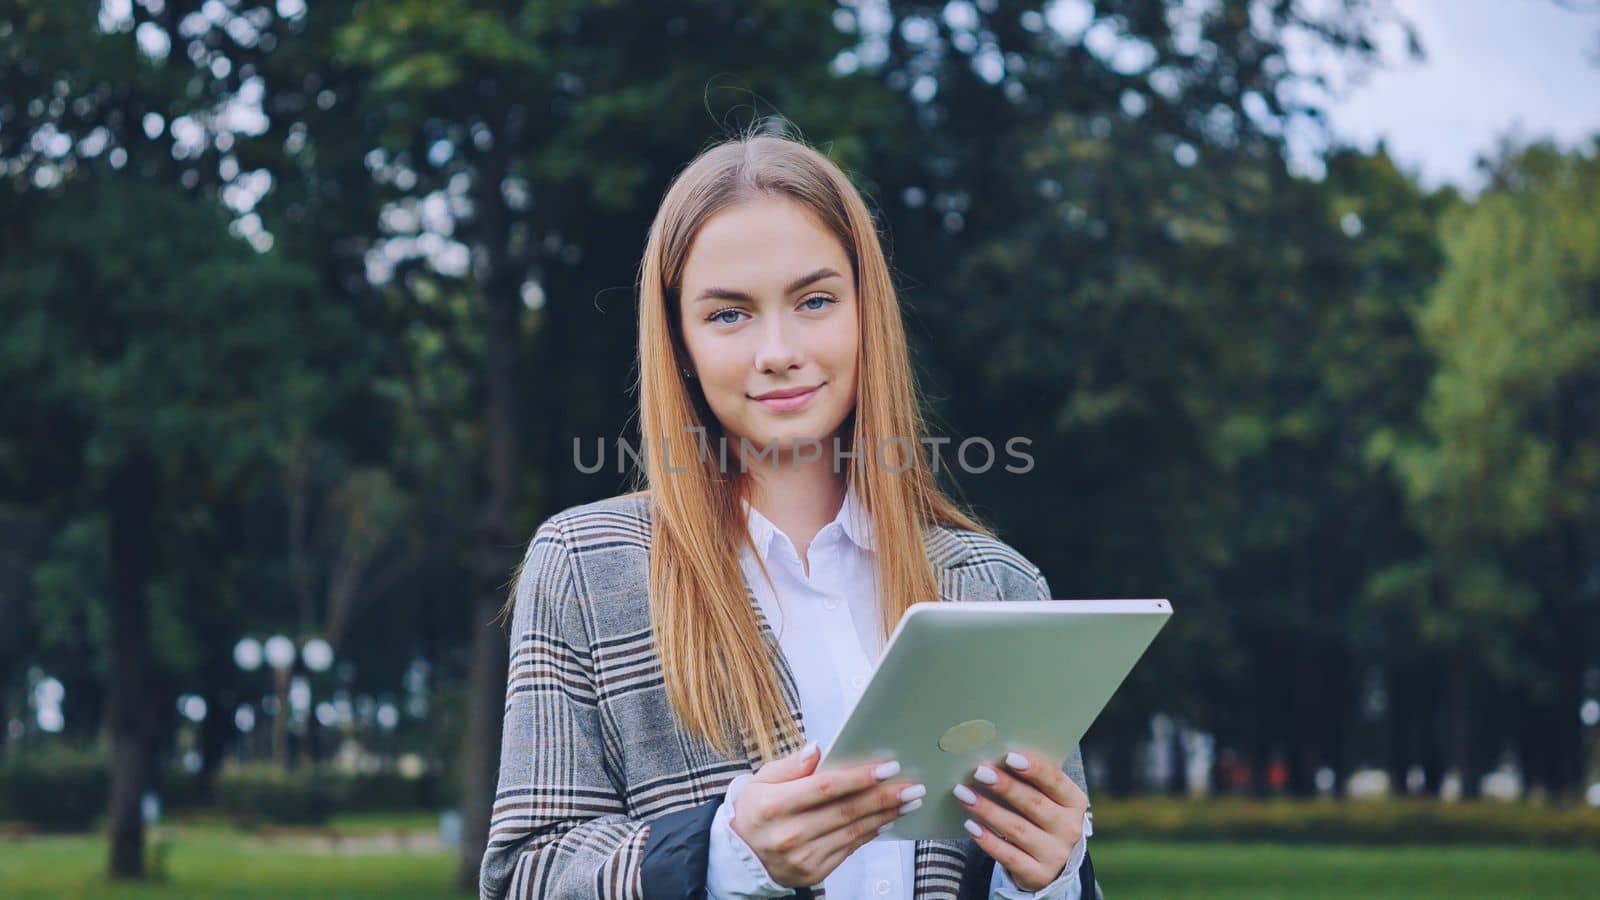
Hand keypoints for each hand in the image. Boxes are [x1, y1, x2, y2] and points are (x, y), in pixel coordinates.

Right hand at [731, 741, 925, 887]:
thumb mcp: (762, 779)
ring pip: (853, 832)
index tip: (887, 767)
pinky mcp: (813, 872)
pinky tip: (886, 820)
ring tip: (908, 801)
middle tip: (911, 786)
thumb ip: (791, 764)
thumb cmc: (757, 809)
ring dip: (885, 815)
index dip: (859, 777)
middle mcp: (789, 834)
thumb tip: (818, 749)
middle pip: (845, 811)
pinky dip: (870, 833)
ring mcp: (802, 857)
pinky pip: (849, 849)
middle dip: (883, 797)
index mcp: (773, 805)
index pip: (824, 787)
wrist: (743, 853)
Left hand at [953, 748, 1087, 891]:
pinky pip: (1009, 856)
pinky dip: (988, 840)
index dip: (1034, 769)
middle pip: (1033, 804)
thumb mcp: (1046, 799)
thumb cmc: (1042, 818)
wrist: (1052, 864)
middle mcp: (1069, 829)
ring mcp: (1055, 854)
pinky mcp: (1037, 875)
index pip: (1056, 782)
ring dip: (988, 810)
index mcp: (1074, 802)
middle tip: (979, 772)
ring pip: (1017, 829)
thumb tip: (993, 759)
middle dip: (1005, 787)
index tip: (1009, 757)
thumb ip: (1030, 781)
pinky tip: (971, 826)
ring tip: (964, 795)